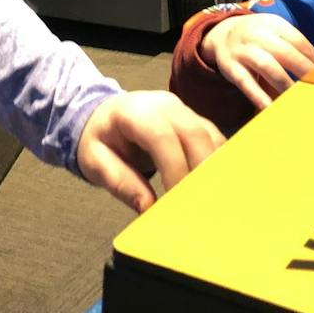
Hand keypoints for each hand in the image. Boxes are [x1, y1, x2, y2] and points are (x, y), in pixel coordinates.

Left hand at [77, 91, 224, 213]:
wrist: (103, 117)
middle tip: (200, 207)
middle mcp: (164, 105)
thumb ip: (120, 183)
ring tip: (210, 203)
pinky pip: (215, 140)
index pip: (162, 138)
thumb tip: (148, 207)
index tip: (177, 202)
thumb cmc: (99, 139)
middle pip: (195, 134)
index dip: (174, 170)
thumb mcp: (94, 162)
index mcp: (135, 111)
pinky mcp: (196, 120)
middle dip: (201, 173)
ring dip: (214, 170)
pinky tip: (215, 189)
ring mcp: (183, 110)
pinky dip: (218, 165)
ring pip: (211, 136)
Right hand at [201, 14, 313, 111]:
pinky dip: (259, 96)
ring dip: (286, 84)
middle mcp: (257, 35)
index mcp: (273, 24)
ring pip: (267, 67)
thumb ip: (293, 48)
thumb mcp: (274, 32)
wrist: (222, 34)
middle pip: (285, 53)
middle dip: (304, 72)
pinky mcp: (230, 67)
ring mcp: (243, 51)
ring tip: (299, 98)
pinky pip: (246, 82)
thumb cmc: (258, 38)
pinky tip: (271, 108)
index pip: (299, 41)